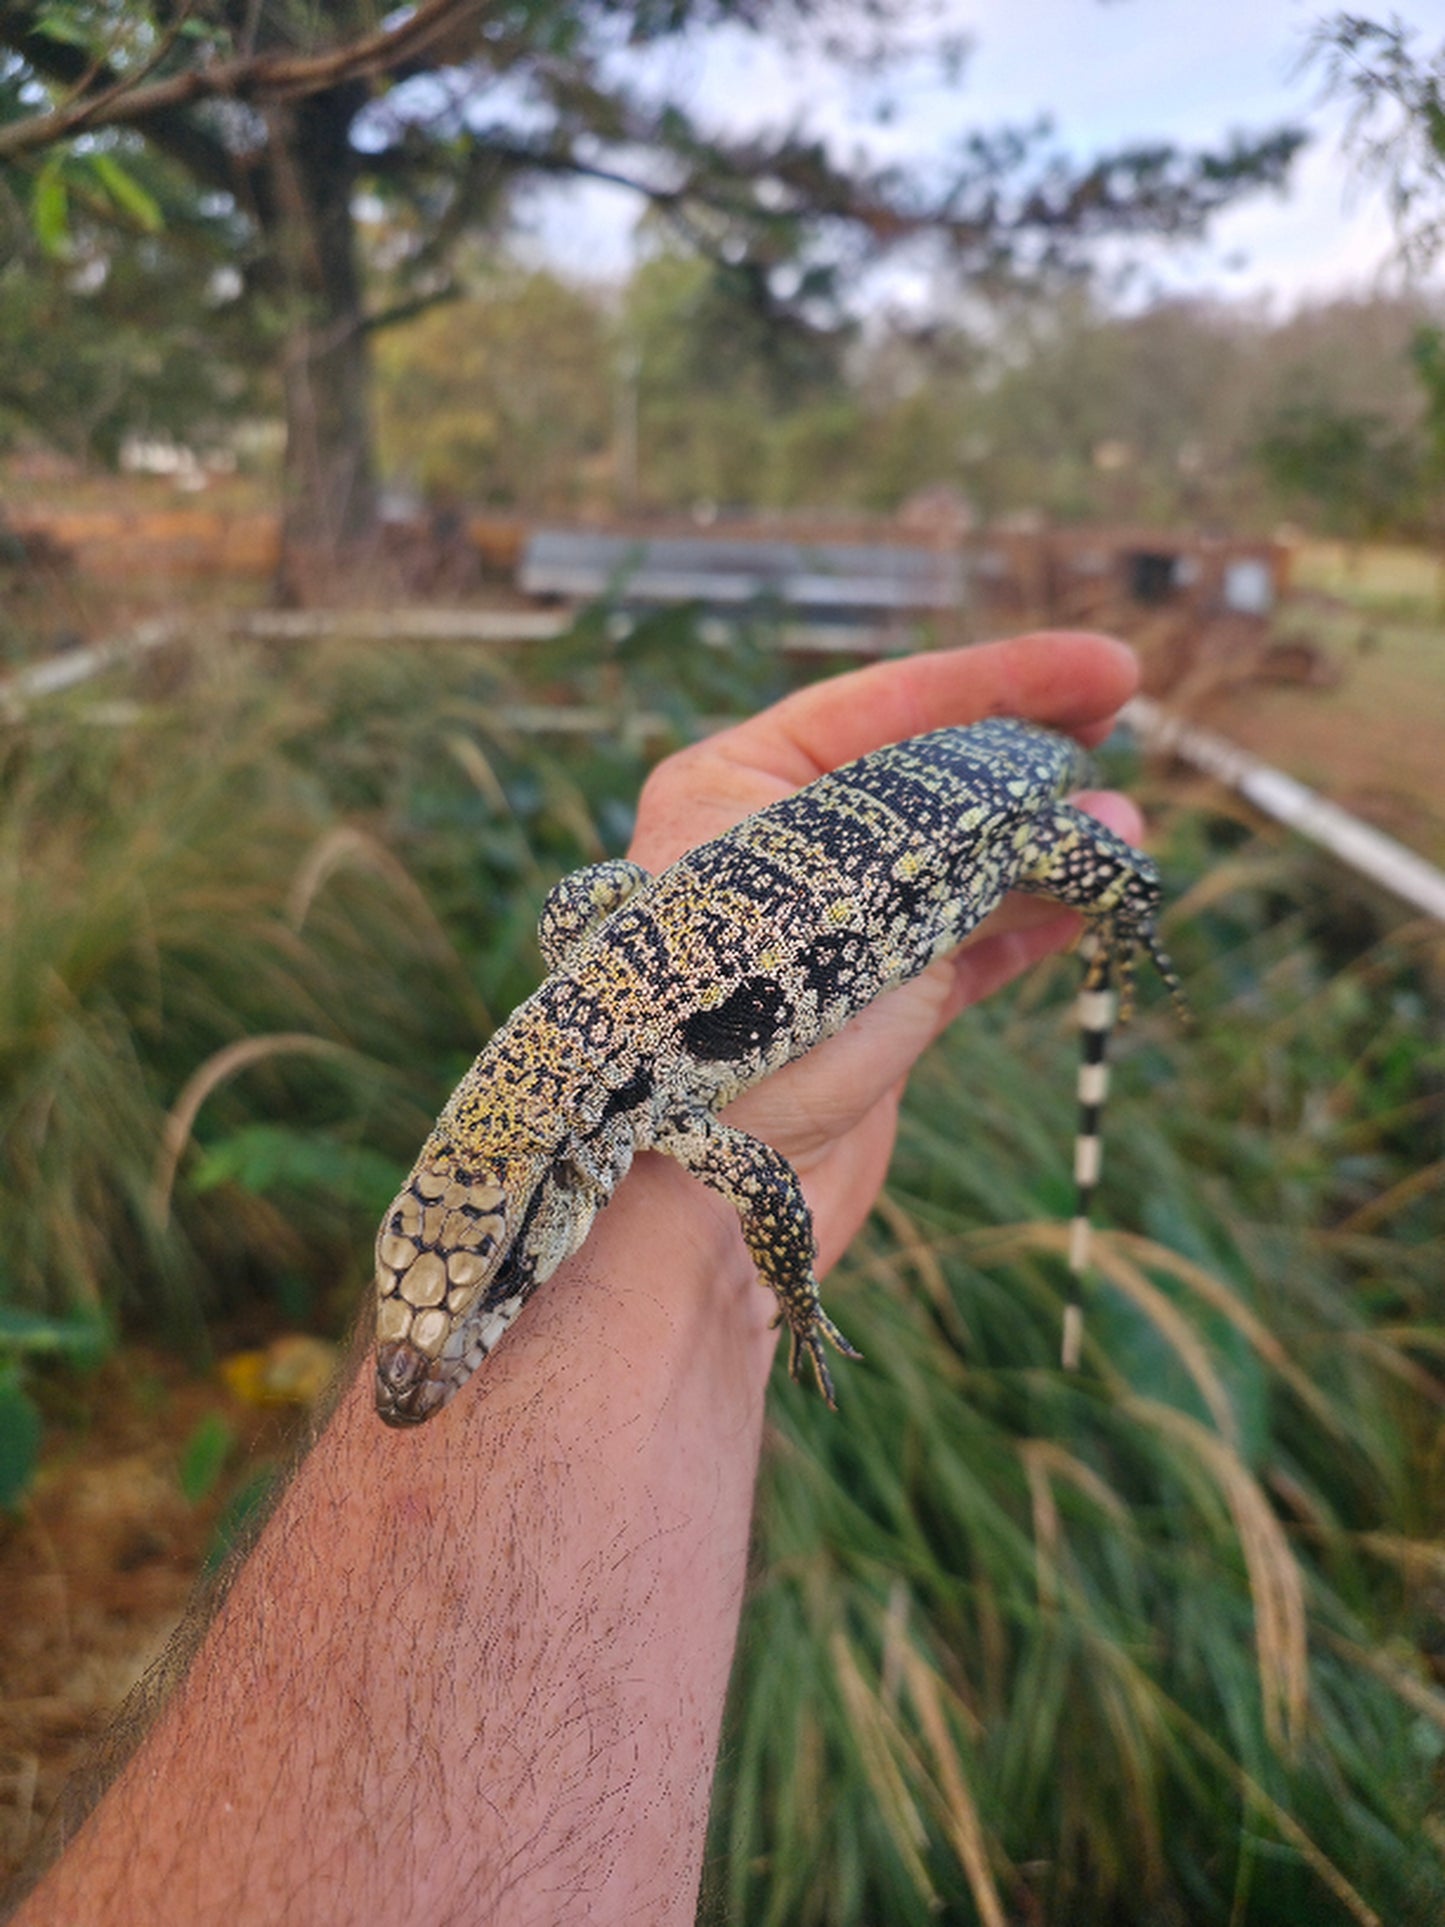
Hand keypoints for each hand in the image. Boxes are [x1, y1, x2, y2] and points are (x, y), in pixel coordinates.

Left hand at [627, 631, 1143, 1277]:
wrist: (696, 1208)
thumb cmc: (741, 1031)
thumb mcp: (856, 902)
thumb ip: (974, 850)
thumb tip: (1104, 813)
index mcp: (736, 783)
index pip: (889, 701)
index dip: (1004, 677)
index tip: (1111, 666)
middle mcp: (779, 846)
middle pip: (930, 774)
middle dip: (1027, 755)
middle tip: (1122, 718)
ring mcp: (830, 928)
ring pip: (959, 860)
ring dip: (1040, 845)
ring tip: (1123, 829)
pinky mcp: (871, 1003)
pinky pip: (968, 939)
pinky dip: (1028, 919)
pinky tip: (1091, 896)